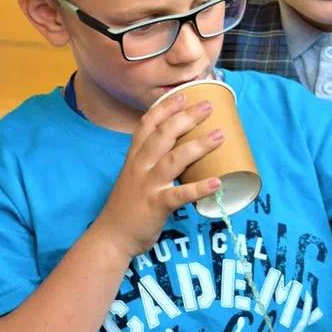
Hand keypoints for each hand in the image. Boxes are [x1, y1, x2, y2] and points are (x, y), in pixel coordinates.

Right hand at [91, 93, 224, 259]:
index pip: (147, 125)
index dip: (165, 108)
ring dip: (198, 145)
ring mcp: (148, 185)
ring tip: (219, 135)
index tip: (182, 95)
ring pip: (173, 159)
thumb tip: (180, 149)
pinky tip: (216, 182)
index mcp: (134, 157)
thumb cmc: (127, 206)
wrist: (112, 236)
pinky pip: (180, 195)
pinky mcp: (156, 206)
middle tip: (208, 106)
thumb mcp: (134, 176)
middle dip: (186, 118)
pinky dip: (198, 188)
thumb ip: (151, 162)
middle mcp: (140, 166)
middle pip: (163, 135)